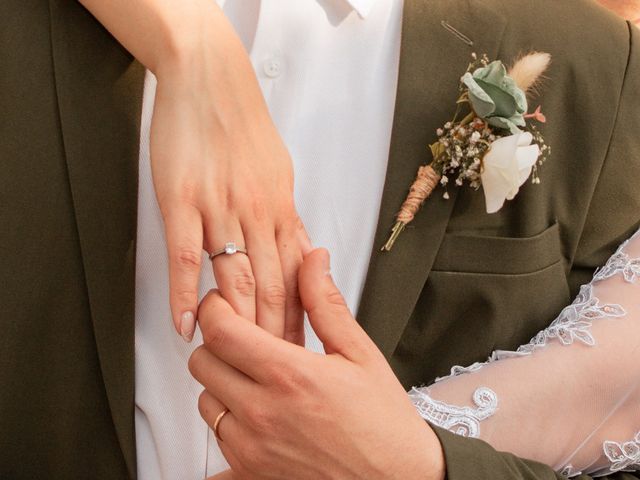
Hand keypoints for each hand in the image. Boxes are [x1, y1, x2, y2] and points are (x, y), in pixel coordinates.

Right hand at [150, 6, 310, 341]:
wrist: (211, 80)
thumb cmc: (244, 128)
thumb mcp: (280, 175)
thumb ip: (289, 220)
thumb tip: (305, 253)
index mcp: (281, 210)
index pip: (295, 281)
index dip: (297, 321)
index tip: (300, 351)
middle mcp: (256, 215)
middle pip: (269, 289)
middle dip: (274, 336)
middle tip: (274, 373)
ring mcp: (219, 209)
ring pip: (234, 280)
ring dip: (236, 327)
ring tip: (235, 363)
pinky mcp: (183, 200)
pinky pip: (186, 256)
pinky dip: (186, 296)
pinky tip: (186, 326)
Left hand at [189, 249, 445, 479]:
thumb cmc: (384, 425)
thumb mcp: (360, 354)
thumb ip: (326, 304)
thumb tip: (313, 261)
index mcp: (289, 375)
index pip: (219, 330)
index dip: (214, 309)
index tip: (223, 305)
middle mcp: (262, 413)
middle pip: (202, 364)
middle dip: (216, 345)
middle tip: (243, 342)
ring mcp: (251, 449)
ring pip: (205, 402)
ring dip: (221, 385)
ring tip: (256, 382)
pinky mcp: (250, 475)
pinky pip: (216, 443)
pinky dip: (229, 425)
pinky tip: (256, 420)